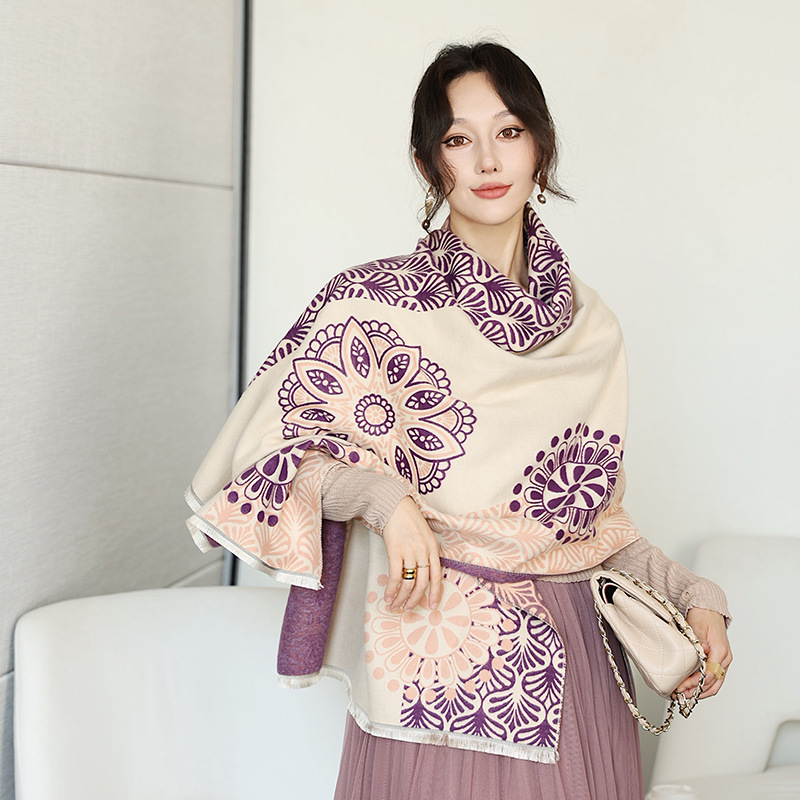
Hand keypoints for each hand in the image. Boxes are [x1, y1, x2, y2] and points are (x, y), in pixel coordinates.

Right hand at [381, 496, 442, 613]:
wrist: (394, 505)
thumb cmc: (408, 519)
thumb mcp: (424, 534)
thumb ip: (426, 552)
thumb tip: (421, 572)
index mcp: (433, 548)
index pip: (437, 576)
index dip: (436, 593)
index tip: (432, 606)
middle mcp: (423, 551)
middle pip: (422, 583)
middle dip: (415, 600)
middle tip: (408, 609)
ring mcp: (410, 552)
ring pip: (408, 583)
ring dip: (402, 598)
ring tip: (396, 606)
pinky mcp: (395, 551)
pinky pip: (395, 576)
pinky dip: (391, 589)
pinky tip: (388, 596)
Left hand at [674, 608, 731, 699]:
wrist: (708, 608)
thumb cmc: (703, 615)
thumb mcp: (697, 626)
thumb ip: (698, 641)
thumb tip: (700, 652)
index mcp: (720, 651)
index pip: (709, 674)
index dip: (695, 683)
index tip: (682, 686)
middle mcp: (724, 658)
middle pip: (713, 682)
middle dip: (696, 691)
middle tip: (681, 695)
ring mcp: (723, 661)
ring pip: (715, 684)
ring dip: (701, 692)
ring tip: (685, 695)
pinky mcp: (719, 661)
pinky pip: (714, 678)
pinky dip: (704, 686)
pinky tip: (693, 688)